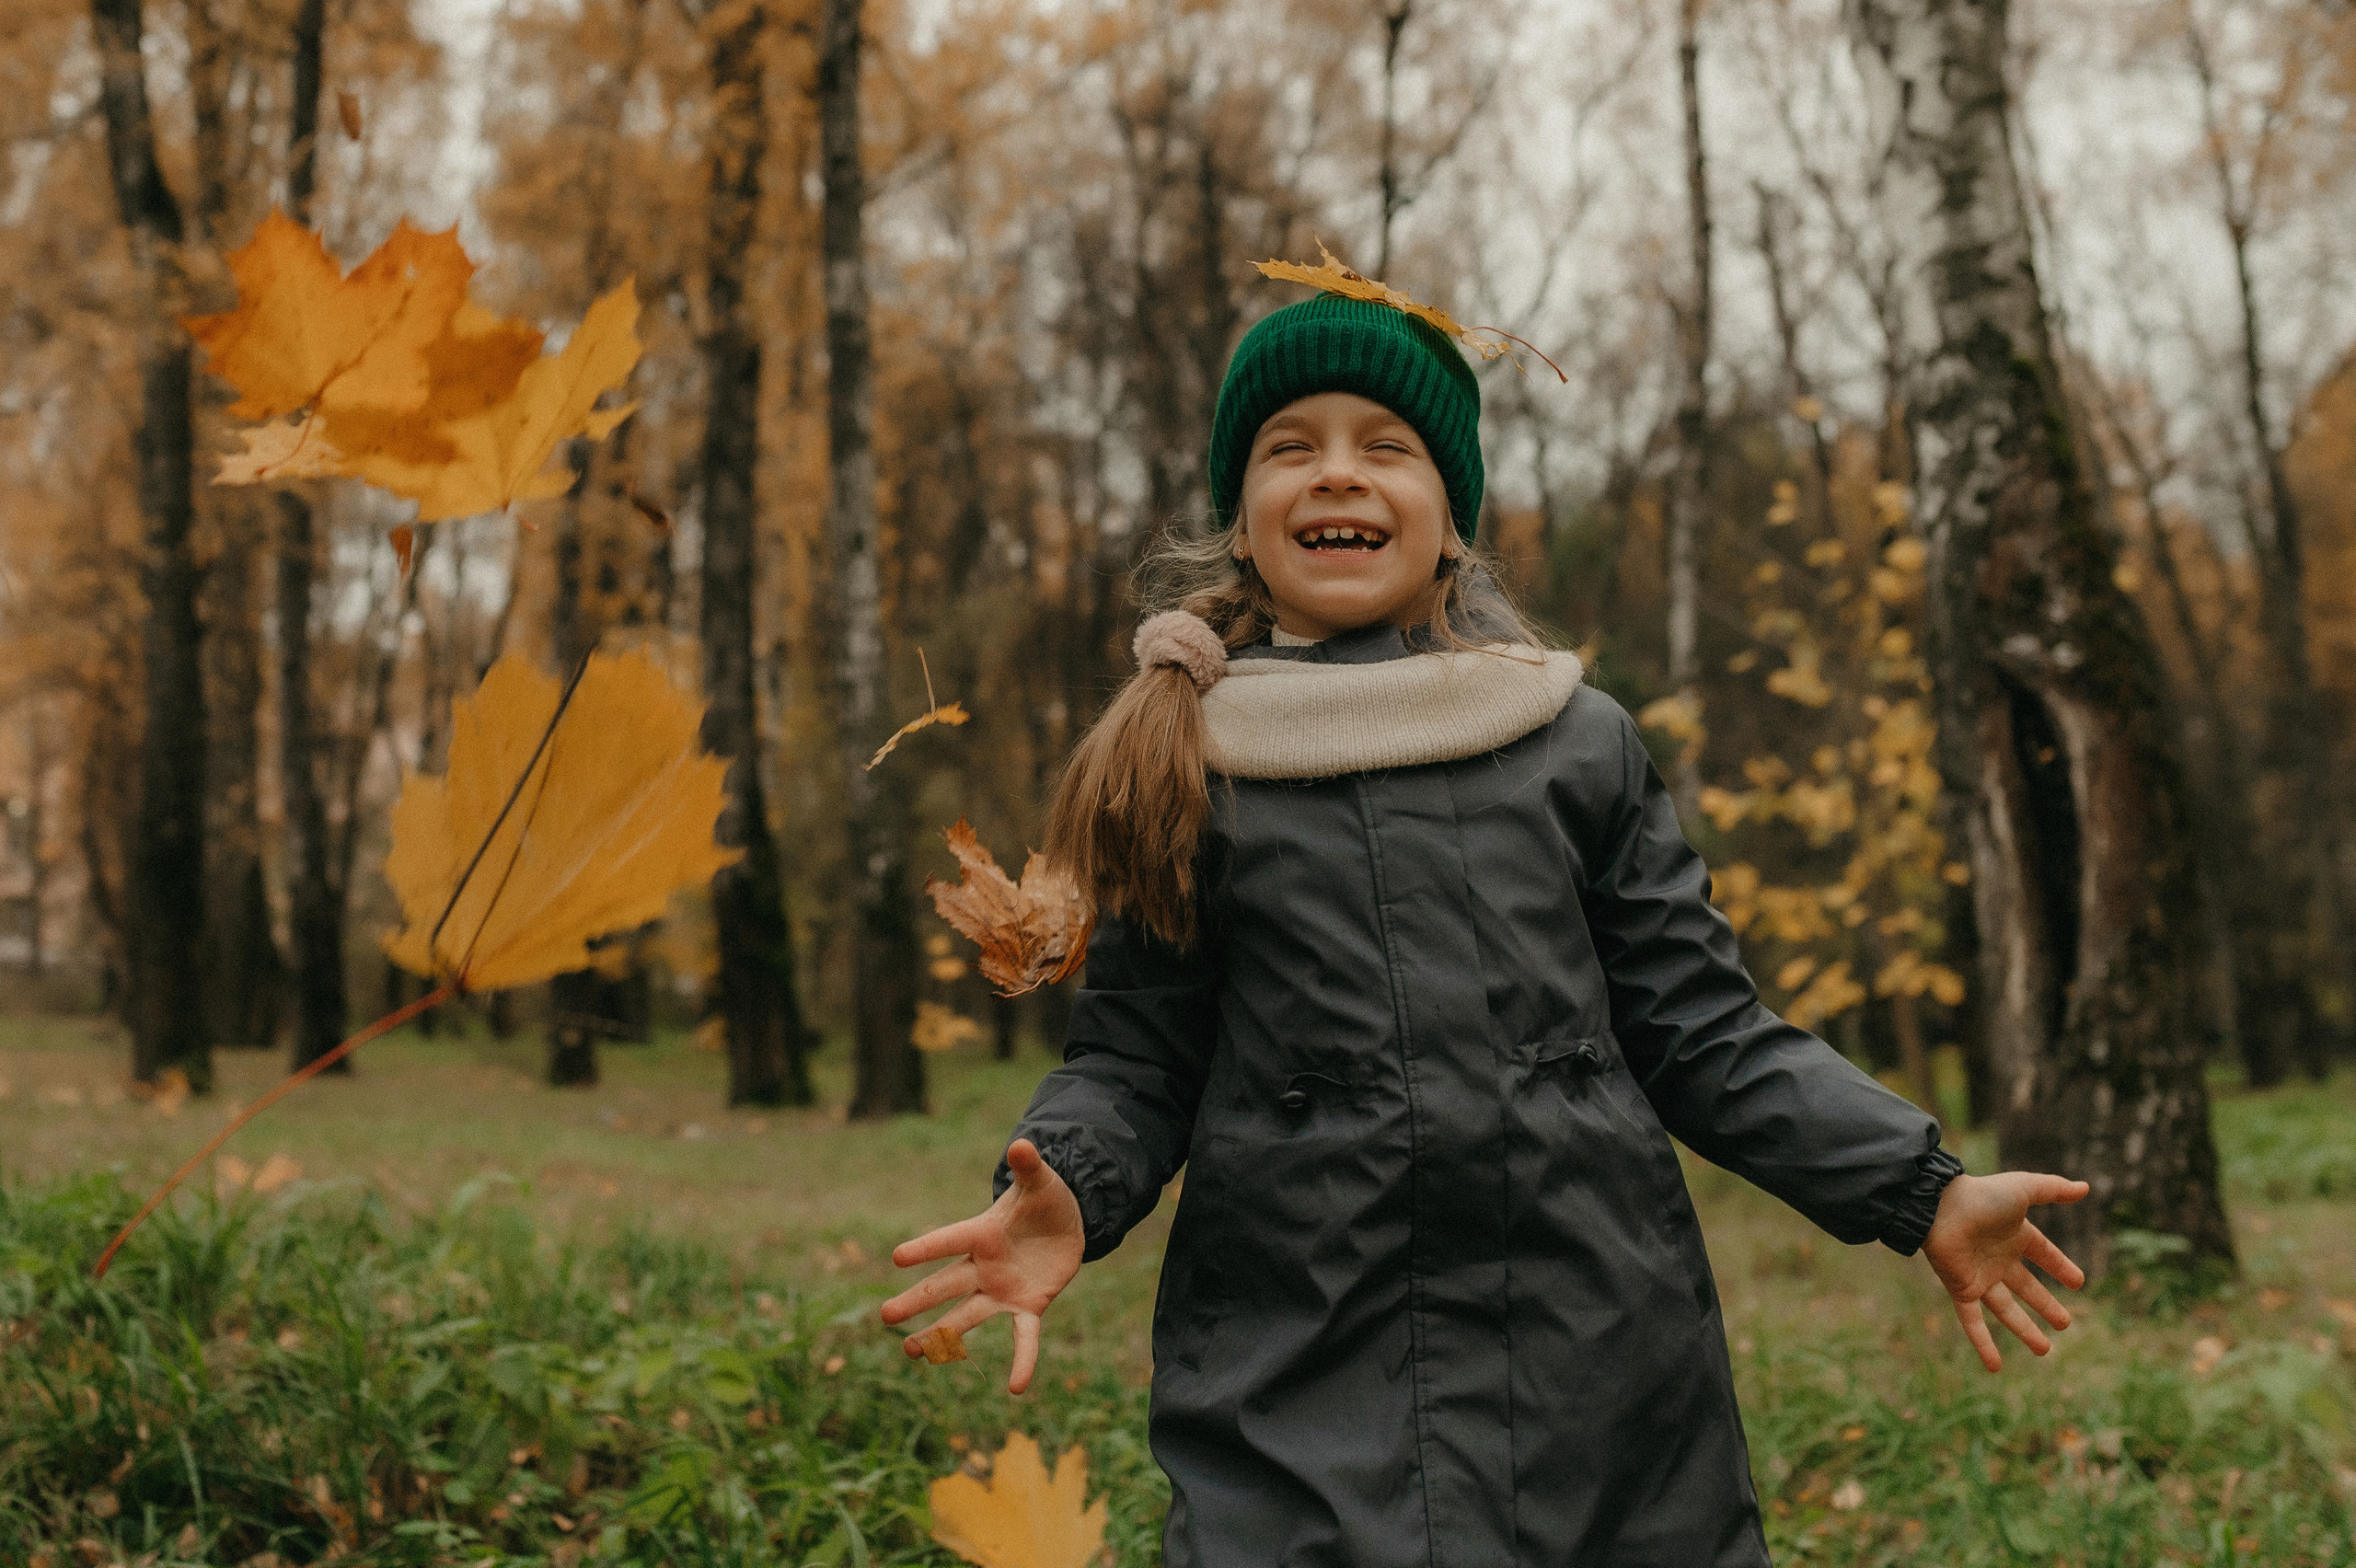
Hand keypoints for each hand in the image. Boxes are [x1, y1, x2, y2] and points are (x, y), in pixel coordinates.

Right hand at [880, 1139, 1084, 1394]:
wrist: (1065, 1224)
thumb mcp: (1041, 1182)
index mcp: (983, 1232)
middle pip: (946, 1284)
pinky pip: (1024, 1338)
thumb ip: (1029, 1167)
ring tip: (911, 1352)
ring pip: (967, 1316)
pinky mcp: (1028, 1307)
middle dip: (918, 1300)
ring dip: (942, 1335)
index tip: (897, 1257)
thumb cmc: (1045, 1199)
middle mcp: (984, 1266)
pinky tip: (1016, 1388)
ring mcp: (1002, 1290)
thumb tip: (1021, 1144)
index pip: (949, 1240)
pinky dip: (1022, 1361)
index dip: (927, 1247)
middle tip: (885, 1316)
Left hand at [1922, 1171, 2088, 1371]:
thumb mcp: (2024, 1189)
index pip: (2043, 1254)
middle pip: (2027, 1288)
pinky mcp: (1961, 1289)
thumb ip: (2054, 1188)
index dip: (2060, 1267)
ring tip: (2045, 1351)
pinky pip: (1973, 1322)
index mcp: (2014, 1235)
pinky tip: (1994, 1367)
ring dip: (2024, 1330)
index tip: (2078, 1283)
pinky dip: (1983, 1344)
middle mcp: (1998, 1258)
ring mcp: (1979, 1276)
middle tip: (2065, 1324)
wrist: (1938, 1207)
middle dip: (2045, 1306)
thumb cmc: (1981, 1195)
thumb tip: (2086, 1187)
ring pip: (2006, 1309)